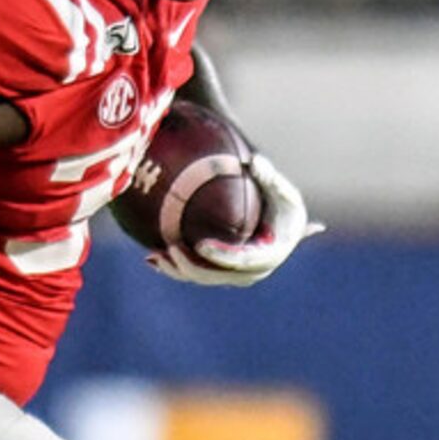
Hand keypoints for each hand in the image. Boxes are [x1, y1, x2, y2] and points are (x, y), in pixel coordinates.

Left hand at [148, 154, 321, 286]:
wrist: (287, 227)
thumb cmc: (285, 208)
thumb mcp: (284, 192)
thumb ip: (270, 178)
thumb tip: (253, 161)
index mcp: (269, 255)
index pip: (242, 260)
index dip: (221, 255)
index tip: (201, 245)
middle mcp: (252, 272)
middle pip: (216, 276)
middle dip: (190, 265)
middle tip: (171, 248)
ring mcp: (234, 276)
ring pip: (201, 278)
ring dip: (177, 269)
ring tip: (155, 255)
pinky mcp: (221, 274)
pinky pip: (195, 274)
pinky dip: (175, 268)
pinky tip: (151, 259)